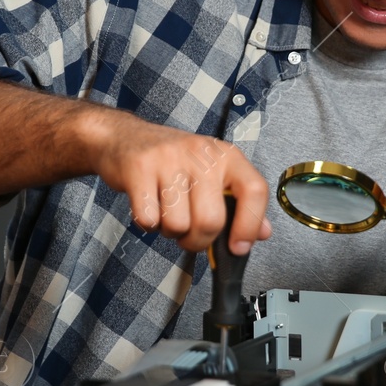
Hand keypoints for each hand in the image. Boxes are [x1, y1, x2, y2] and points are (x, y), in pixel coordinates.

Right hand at [87, 111, 270, 254]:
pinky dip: (147, 224)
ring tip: (166, 213)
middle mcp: (201, 154)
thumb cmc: (172, 162)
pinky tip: (148, 207)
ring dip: (170, 232)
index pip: (254, 191)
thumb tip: (262, 233)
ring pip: (178, 225)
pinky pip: (148, 219)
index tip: (238, 247)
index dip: (249, 226)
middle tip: (189, 234)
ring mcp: (169, 159)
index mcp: (226, 156)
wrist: (124, 137)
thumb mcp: (212, 174)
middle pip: (211, 220)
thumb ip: (239, 203)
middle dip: (197, 241)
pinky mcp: (140, 168)